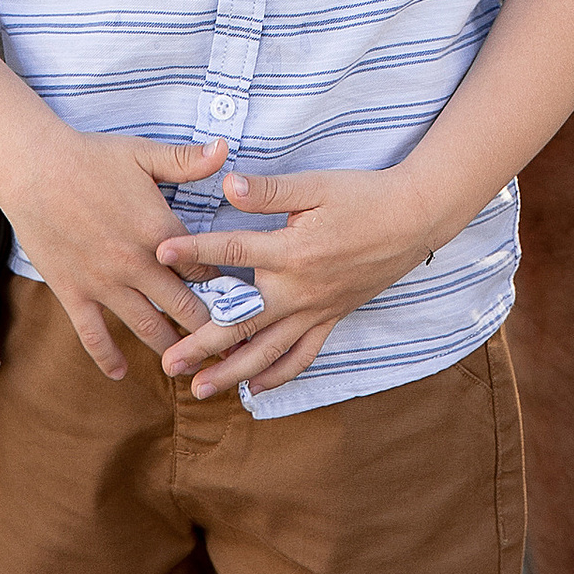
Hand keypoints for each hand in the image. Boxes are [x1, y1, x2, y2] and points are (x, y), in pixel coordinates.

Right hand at [4, 128, 227, 381]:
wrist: (34, 169)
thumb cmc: (91, 157)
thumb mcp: (144, 153)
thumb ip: (187, 159)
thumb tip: (225, 149)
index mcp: (160, 230)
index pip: (202, 268)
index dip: (223, 286)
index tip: (239, 303)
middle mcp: (136, 264)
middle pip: (183, 306)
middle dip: (209, 330)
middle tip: (231, 351)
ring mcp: (104, 283)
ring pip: (146, 326)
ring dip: (170, 349)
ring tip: (189, 367)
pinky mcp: (74, 293)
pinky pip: (93, 335)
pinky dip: (107, 357)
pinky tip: (120, 373)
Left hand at [155, 162, 438, 397]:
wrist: (413, 218)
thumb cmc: (363, 195)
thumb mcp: (315, 185)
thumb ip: (270, 191)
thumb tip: (227, 186)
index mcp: (291, 251)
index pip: (232, 252)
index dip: (195, 251)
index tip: (159, 254)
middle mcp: (299, 289)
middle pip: (242, 321)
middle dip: (201, 343)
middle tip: (168, 363)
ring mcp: (316, 310)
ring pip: (267, 351)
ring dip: (231, 371)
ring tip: (199, 388)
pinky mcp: (332, 318)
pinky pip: (302, 356)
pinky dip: (278, 375)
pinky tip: (256, 388)